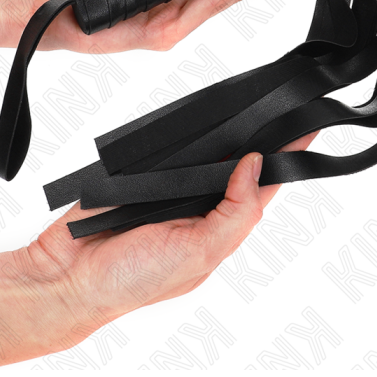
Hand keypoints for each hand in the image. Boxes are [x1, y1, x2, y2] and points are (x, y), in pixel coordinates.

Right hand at [0, 123, 315, 368]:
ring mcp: (172, 186)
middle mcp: (201, 204)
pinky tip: (201, 112)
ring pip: (205, 149)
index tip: (307, 124)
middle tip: (279, 98)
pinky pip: (170, 145)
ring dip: (222, 128)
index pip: (264, 185)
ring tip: (250, 97)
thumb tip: (255, 165)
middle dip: (258, 134)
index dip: (286, 157)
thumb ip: (233, 212)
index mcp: (222, 227)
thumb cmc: (133, 279)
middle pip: (237, 161)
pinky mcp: (145, 172)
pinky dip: (184, 129)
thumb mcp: (198, 254)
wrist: (68, 274)